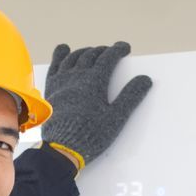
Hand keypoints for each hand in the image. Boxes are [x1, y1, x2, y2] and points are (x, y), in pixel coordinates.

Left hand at [40, 42, 152, 170]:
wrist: (62, 148)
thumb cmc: (90, 135)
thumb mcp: (115, 118)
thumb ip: (130, 97)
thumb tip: (145, 79)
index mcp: (95, 81)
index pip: (108, 58)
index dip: (118, 50)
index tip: (125, 48)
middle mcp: (77, 76)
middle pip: (91, 55)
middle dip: (103, 51)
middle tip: (110, 52)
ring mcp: (62, 81)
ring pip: (73, 58)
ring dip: (85, 52)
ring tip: (92, 52)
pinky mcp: (51, 89)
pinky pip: (55, 66)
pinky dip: (60, 55)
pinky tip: (64, 50)